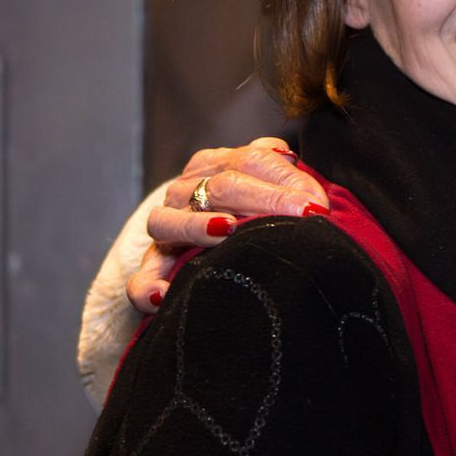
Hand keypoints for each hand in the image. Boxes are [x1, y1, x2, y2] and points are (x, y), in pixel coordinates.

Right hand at [126, 137, 328, 313]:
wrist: (217, 249)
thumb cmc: (253, 213)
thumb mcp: (270, 184)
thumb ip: (280, 170)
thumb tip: (291, 161)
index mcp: (214, 166)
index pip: (250, 161)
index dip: (284, 180)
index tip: (316, 206)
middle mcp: (185, 193)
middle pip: (219, 187)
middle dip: (264, 201)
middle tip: (301, 218)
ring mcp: (166, 231)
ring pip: (166, 222)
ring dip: (195, 226)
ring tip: (227, 231)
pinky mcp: (154, 270)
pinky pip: (140, 280)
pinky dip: (147, 286)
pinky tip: (165, 294)